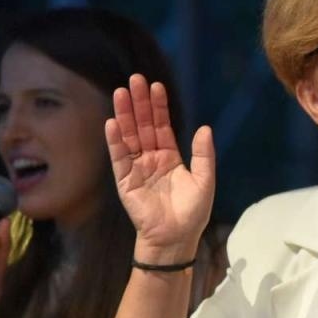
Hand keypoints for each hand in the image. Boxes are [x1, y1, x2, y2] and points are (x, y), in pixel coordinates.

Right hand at [105, 75, 214, 261]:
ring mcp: (136, 169)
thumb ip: (203, 154)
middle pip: (143, 126)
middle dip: (139, 103)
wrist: (176, 238)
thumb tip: (204, 127)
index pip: (162, 126)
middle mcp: (151, 159)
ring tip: (121, 92)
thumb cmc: (192, 212)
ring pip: (129, 137)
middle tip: (135, 80)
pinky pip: (119, 158)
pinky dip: (115, 141)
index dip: (159, 107)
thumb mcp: (204, 180)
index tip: (156, 86)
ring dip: (124, 115)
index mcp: (169, 157)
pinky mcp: (125, 181)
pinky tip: (113, 123)